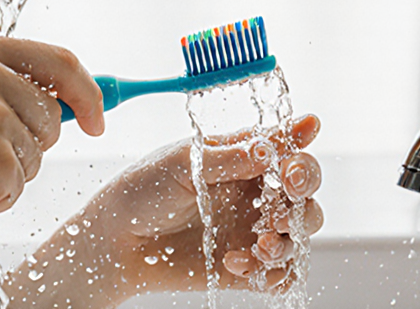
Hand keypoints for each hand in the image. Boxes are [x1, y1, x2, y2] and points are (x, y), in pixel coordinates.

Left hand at [6, 115, 321, 305]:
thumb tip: (270, 148)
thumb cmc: (140, 191)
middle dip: (306, 191)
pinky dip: (273, 271)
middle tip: (287, 197)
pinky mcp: (245, 267)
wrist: (114, 242)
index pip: (285, 147)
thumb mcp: (180, 163)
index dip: (300, 146)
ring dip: (291, 237)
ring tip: (262, 243)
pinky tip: (238, 263)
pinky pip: (281, 274)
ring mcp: (251, 230)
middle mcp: (252, 193)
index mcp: (240, 158)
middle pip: (304, 190)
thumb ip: (227, 158)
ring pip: (300, 233)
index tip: (299, 149)